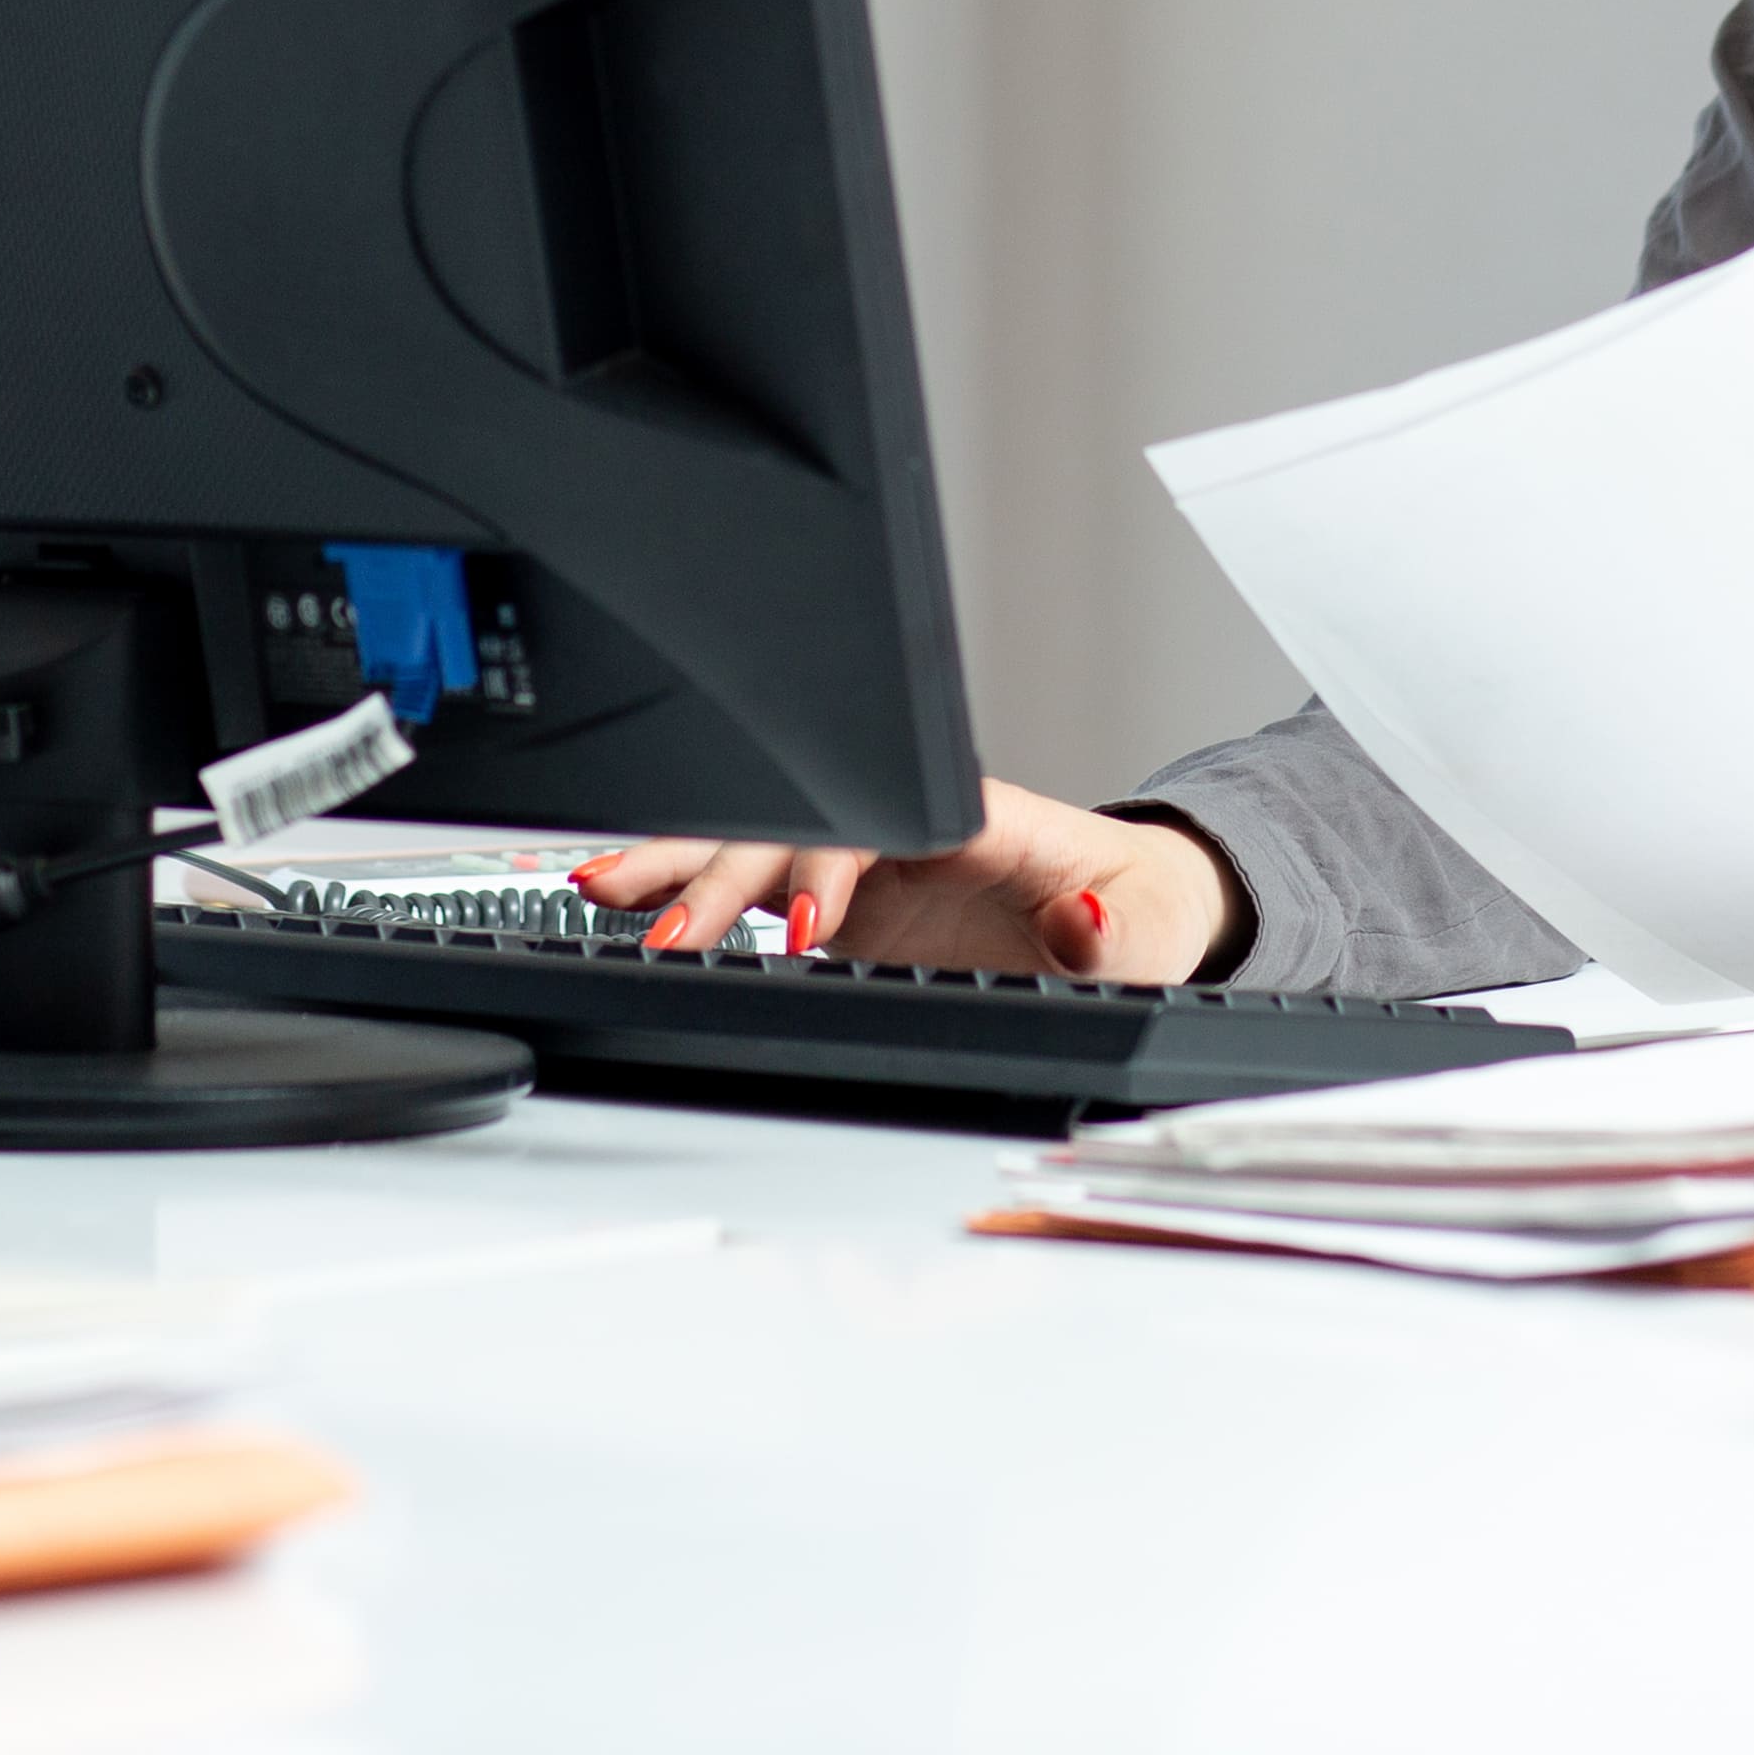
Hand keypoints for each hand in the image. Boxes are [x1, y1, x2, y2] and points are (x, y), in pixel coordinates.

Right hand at [568, 779, 1245, 981]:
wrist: (1127, 916)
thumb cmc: (1138, 913)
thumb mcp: (1151, 932)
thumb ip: (1114, 936)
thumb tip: (1088, 919)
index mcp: (976, 819)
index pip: (885, 821)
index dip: (833, 862)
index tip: (801, 921)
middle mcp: (905, 831)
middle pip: (798, 827)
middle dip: (727, 873)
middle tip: (665, 926)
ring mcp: (865, 862)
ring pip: (757, 843)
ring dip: (682, 864)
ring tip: (602, 887)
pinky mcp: (838, 899)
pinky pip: (750, 886)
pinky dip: (687, 892)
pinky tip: (622, 902)